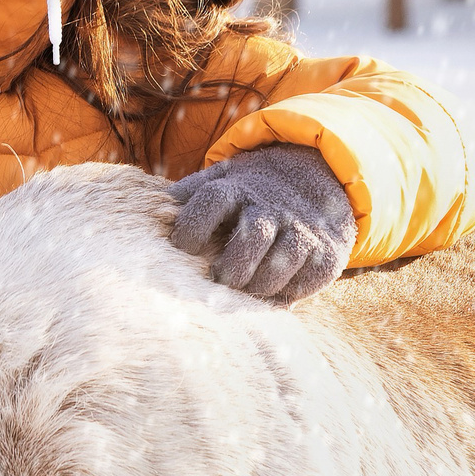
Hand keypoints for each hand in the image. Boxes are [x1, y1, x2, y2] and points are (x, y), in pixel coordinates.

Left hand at [170, 144, 356, 302]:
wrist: (315, 179)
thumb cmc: (250, 193)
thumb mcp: (221, 180)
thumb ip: (187, 195)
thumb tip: (148, 211)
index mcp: (237, 188)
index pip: (212, 201)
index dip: (192, 226)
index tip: (182, 247)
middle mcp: (271, 207)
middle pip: (252, 236)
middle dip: (232, 267)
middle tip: (219, 280)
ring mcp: (302, 229)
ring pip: (282, 262)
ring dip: (259, 285)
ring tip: (245, 289)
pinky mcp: (326, 253)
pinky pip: (308, 281)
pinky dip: (288, 294)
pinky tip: (273, 295)